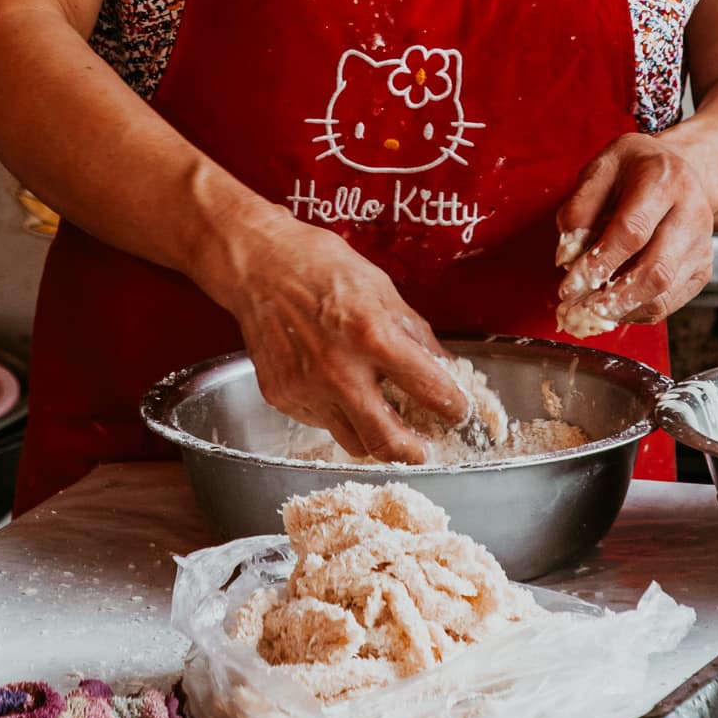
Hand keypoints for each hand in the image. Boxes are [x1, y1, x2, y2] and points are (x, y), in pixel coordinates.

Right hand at [220, 214, 469, 462]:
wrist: (258, 264)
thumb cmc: (321, 267)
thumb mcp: (382, 289)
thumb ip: (413, 333)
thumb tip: (442, 367)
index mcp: (372, 335)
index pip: (429, 389)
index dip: (453, 406)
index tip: (458, 411)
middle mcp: (339, 371)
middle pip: (388, 440)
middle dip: (415, 452)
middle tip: (424, 449)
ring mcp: (306, 389)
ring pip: (353, 442)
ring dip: (375, 438)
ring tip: (383, 423)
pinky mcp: (282, 397)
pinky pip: (321, 423)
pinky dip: (338, 415)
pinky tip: (339, 392)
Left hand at [554, 131, 717, 336]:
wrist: (682, 168)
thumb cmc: (638, 168)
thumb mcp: (603, 167)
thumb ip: (581, 206)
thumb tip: (567, 252)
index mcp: (663, 181)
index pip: (632, 231)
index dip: (599, 263)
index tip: (570, 285)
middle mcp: (690, 214)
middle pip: (656, 270)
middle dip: (613, 297)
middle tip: (579, 308)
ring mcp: (701, 245)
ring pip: (665, 293)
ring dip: (624, 310)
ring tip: (590, 313)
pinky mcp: (702, 269)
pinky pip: (669, 302)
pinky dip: (637, 312)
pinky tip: (613, 309)